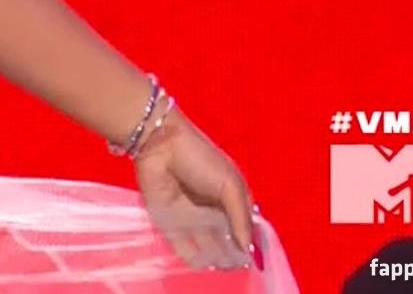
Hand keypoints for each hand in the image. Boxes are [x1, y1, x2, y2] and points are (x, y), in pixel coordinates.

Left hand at [132, 109, 259, 270]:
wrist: (160, 144)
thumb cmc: (201, 159)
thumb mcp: (230, 186)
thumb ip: (241, 218)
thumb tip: (247, 248)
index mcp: (229, 198)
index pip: (243, 227)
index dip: (248, 243)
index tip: (253, 260)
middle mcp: (210, 210)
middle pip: (224, 240)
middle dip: (230, 254)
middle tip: (234, 266)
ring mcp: (189, 216)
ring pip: (204, 245)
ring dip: (212, 258)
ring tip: (220, 266)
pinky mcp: (167, 220)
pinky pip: (181, 244)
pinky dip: (191, 256)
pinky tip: (201, 263)